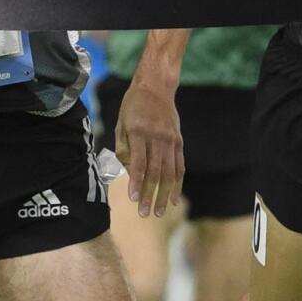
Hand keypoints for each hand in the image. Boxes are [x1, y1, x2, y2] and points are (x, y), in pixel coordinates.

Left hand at [114, 77, 183, 217]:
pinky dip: (177, 184)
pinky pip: (179, 166)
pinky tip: (173, 199)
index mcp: (140, 133)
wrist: (156, 86)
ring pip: (168, 173)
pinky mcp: (178, 142)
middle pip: (155, 172)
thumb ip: (123, 146)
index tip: (133, 199)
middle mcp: (157, 138)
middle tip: (144, 214)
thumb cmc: (133, 105)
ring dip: (163, 195)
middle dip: (149, 194)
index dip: (136, 182)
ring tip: (158, 212)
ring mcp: (170, 141)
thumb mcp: (121, 122)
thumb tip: (126, 170)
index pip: (139, 162)